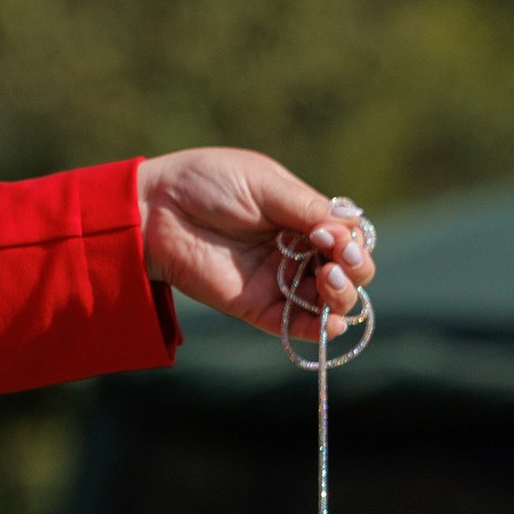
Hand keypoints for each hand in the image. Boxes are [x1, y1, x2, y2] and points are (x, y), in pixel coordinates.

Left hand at [138, 150, 374, 339]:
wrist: (157, 209)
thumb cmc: (208, 183)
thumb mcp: (264, 185)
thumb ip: (306, 208)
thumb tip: (351, 227)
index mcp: (303, 217)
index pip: (348, 236)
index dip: (352, 240)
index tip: (332, 233)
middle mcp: (297, 251)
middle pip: (348, 271)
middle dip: (355, 267)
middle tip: (336, 258)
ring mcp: (279, 281)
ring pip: (329, 301)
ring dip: (341, 295)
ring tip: (328, 279)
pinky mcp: (256, 307)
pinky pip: (295, 326)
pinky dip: (317, 329)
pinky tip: (328, 322)